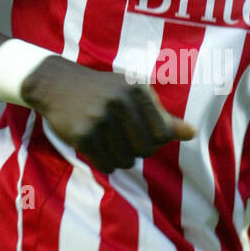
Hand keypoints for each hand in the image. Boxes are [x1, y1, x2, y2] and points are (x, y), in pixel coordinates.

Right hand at [21, 56, 195, 173]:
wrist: (56, 85)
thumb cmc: (103, 92)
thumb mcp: (134, 94)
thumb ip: (164, 117)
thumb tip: (193, 133)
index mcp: (138, 90)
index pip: (163, 134)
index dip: (154, 139)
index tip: (139, 131)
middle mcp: (120, 102)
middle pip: (146, 149)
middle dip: (136, 150)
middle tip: (122, 139)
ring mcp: (100, 119)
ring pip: (126, 160)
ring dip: (119, 158)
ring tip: (108, 141)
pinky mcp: (83, 135)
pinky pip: (106, 165)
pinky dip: (104, 162)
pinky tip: (96, 147)